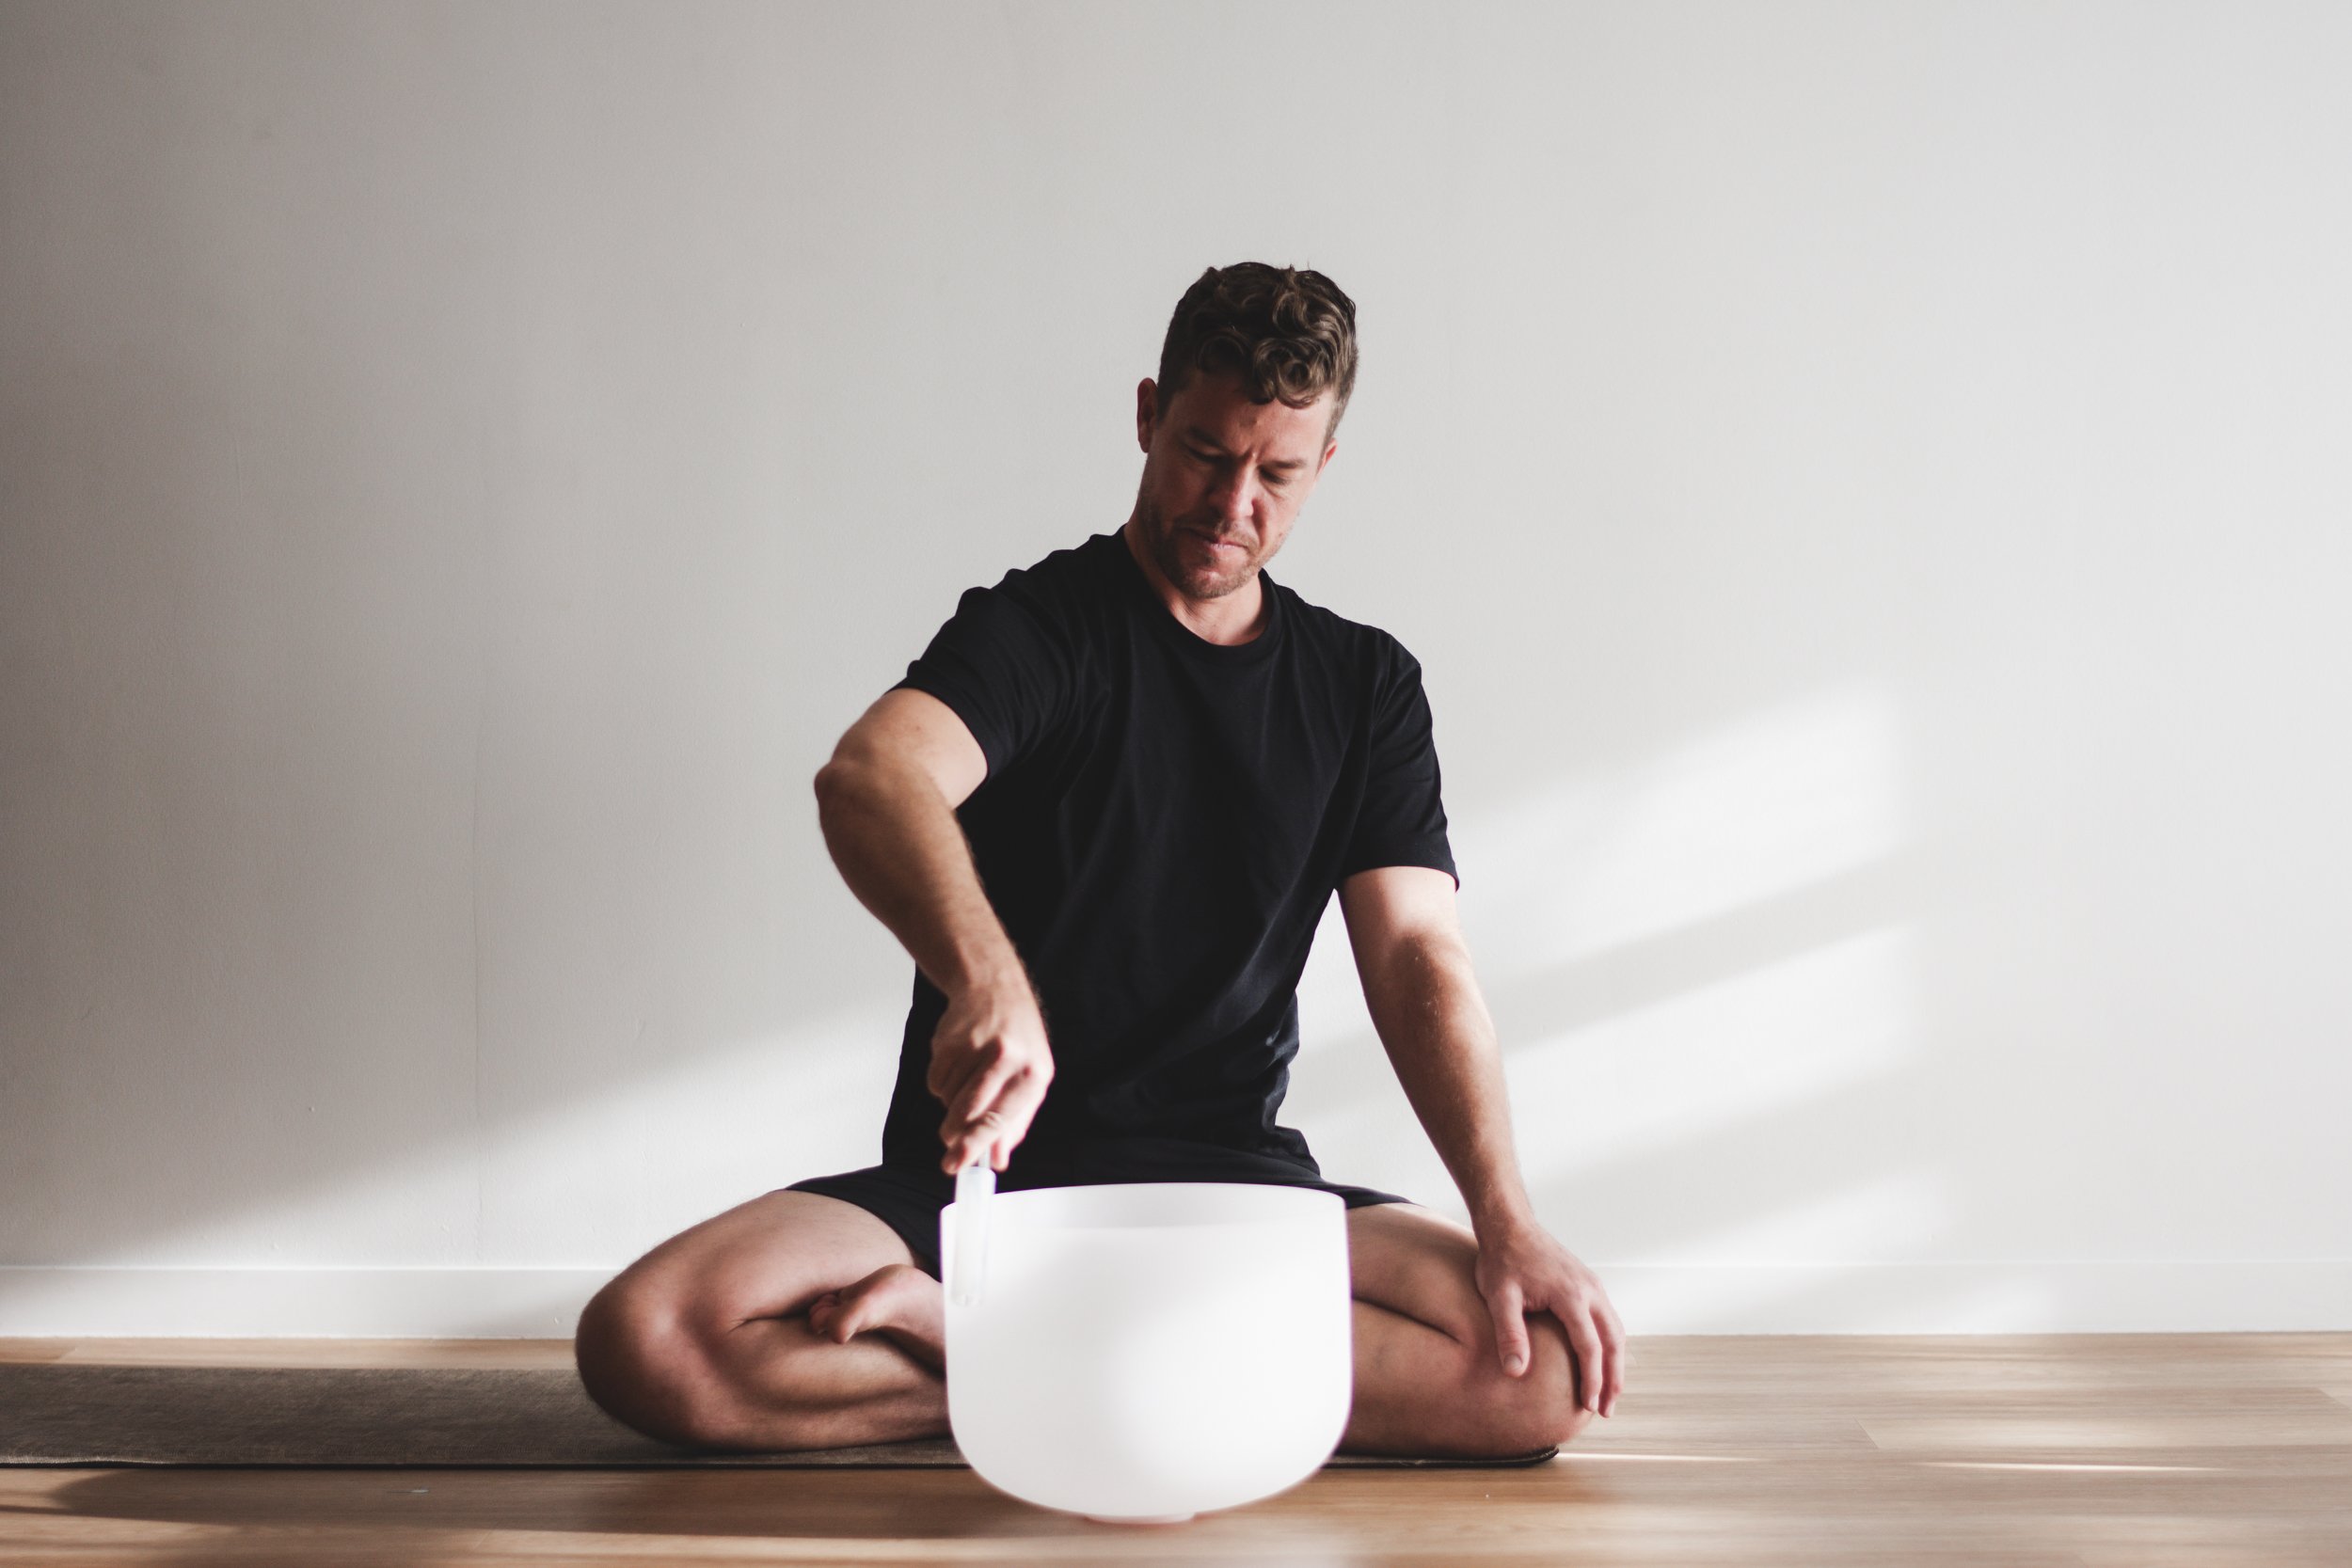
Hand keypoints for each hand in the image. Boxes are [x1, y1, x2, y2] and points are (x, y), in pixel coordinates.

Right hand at [926, 974, 1053, 1173]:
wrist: (994, 989)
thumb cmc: (1018, 1040)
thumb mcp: (1031, 1079)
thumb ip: (1015, 1122)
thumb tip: (998, 1160)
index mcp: (1032, 1073)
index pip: (998, 1119)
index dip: (975, 1146)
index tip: (956, 1165)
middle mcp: (1006, 1058)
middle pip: (966, 1113)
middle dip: (953, 1133)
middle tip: (949, 1140)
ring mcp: (975, 1047)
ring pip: (947, 1099)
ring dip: (951, 1103)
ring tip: (967, 1082)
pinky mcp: (949, 1040)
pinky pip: (935, 1080)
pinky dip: (942, 1084)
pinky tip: (957, 1066)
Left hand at [1472, 1219, 1625, 1416]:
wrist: (1509, 1224)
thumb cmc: (1502, 1260)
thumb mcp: (1499, 1298)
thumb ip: (1509, 1334)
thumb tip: (1515, 1373)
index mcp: (1571, 1295)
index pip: (1590, 1346)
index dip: (1592, 1379)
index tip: (1589, 1406)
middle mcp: (1590, 1290)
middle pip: (1614, 1341)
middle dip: (1613, 1379)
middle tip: (1606, 1410)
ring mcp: (1592, 1285)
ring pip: (1616, 1330)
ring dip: (1616, 1363)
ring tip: (1608, 1393)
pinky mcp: (1587, 1283)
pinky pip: (1608, 1318)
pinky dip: (1610, 1344)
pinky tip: (1601, 1360)